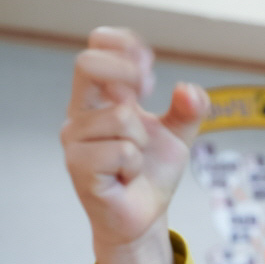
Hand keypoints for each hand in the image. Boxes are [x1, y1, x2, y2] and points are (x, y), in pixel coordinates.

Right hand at [61, 27, 209, 263]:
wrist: (143, 217)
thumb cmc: (152, 172)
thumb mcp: (179, 134)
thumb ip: (190, 108)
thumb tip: (187, 89)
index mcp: (98, 98)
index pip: (95, 48)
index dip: (123, 46)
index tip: (149, 69)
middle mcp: (79, 114)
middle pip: (88, 65)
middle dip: (127, 74)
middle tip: (146, 97)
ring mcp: (74, 140)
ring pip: (121, 117)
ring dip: (141, 143)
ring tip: (133, 162)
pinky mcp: (78, 167)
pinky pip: (123, 151)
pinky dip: (135, 165)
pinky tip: (125, 178)